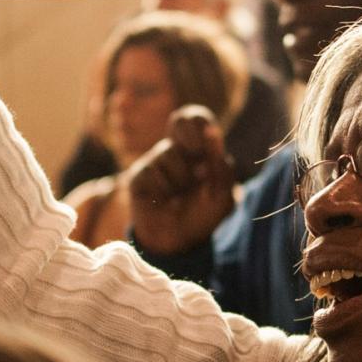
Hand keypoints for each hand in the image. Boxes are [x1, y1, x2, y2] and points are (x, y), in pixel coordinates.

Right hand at [127, 106, 239, 257]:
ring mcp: (155, 161)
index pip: (195, 117)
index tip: (205, 144)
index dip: (198, 121)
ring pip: (168, 153)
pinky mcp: (138, 176)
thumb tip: (212, 131)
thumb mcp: (222, 195)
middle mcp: (176, 151)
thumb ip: (221, 166)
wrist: (179, 243)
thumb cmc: (202, 217)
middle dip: (193, 143)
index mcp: (198, 151)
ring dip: (181, 180)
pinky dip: (163, 190)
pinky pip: (151, 171)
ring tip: (179, 198)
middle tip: (199, 172)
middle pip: (179, 122)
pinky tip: (164, 202)